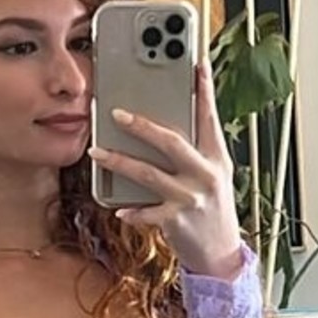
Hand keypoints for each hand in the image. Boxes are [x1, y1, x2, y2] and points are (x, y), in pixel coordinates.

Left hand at [88, 59, 245, 277]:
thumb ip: (194, 151)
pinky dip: (131, 210)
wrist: (220, 252)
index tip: (196, 64)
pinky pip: (146, 211)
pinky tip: (118, 208)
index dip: (204, 90)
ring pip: (149, 173)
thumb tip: (163, 127)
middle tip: (116, 113)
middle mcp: (206, 174)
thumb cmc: (211, 208)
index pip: (209, 117)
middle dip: (141, 126)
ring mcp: (191, 197)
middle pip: (170, 142)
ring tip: (96, 152)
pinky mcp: (177, 220)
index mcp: (216, 157)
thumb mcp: (212, 175)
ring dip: (119, 161)